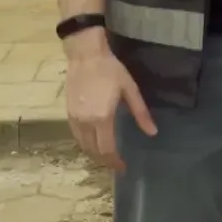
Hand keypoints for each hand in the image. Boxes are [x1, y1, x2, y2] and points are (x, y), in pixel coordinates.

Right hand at [64, 38, 156, 171]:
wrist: (85, 55)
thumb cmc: (110, 70)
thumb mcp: (130, 89)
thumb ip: (140, 113)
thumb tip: (152, 132)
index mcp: (102, 118)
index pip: (107, 149)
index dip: (115, 161)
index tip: (122, 167)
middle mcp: (86, 122)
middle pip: (93, 151)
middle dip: (104, 161)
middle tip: (115, 164)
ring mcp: (74, 119)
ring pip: (82, 145)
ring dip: (93, 154)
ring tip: (106, 156)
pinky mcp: (68, 114)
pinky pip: (76, 136)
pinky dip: (84, 144)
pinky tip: (93, 142)